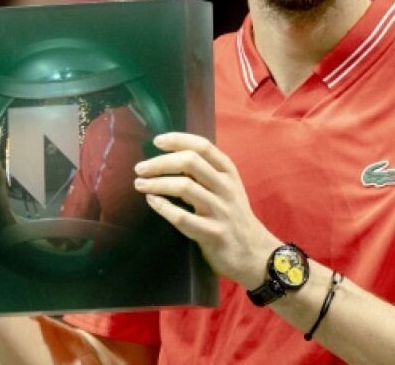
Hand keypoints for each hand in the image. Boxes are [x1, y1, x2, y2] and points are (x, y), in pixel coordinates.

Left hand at [133, 132, 278, 289]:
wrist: (254, 253)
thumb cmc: (233, 216)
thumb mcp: (226, 188)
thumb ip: (205, 173)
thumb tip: (169, 158)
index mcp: (228, 172)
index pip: (202, 146)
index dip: (178, 140)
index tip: (157, 141)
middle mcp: (226, 187)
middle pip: (190, 162)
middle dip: (160, 162)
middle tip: (140, 168)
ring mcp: (220, 210)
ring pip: (184, 187)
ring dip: (157, 184)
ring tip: (140, 184)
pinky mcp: (213, 233)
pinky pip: (182, 218)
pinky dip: (163, 207)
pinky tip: (152, 202)